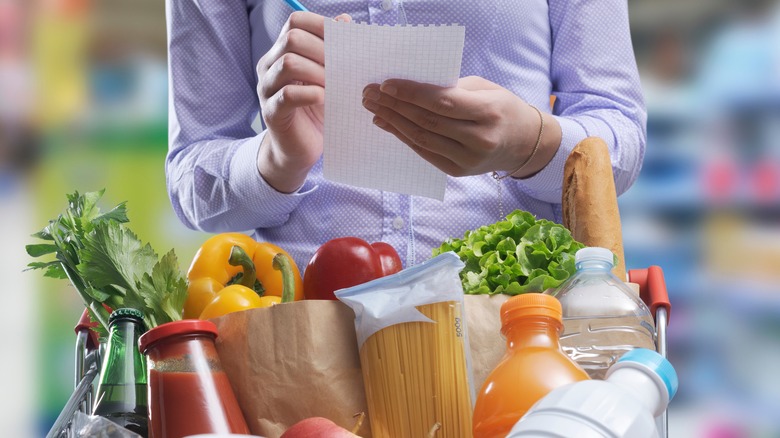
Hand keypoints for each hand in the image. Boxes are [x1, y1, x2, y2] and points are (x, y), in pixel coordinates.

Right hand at [256, 12, 350, 191]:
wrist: (300, 150)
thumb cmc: (316, 112)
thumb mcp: (329, 78)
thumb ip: (333, 51)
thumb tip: (345, 21)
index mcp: (282, 53)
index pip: (295, 23)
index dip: (320, 25)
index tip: (343, 39)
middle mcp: (270, 66)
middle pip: (291, 38)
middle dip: (322, 50)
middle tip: (341, 67)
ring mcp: (267, 89)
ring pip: (288, 63)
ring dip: (317, 72)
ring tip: (333, 85)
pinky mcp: (271, 112)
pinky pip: (287, 95)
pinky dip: (310, 94)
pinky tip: (323, 99)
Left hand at [362, 76, 555, 177]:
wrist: (524, 143)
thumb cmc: (502, 108)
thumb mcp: (486, 88)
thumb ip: (452, 88)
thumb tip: (411, 87)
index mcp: (489, 112)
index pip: (443, 102)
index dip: (412, 93)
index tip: (387, 84)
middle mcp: (480, 139)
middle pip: (428, 121)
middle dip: (395, 106)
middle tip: (371, 94)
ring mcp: (468, 159)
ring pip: (422, 139)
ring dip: (393, 122)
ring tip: (374, 107)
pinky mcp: (458, 171)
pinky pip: (424, 153)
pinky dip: (403, 138)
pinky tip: (387, 124)